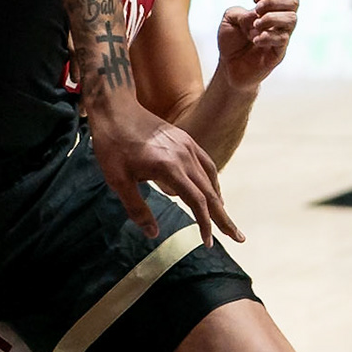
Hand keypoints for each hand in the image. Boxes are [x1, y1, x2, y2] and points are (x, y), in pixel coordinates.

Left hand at [86, 93, 242, 245]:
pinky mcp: (184, 139)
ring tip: (225, 219)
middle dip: (224, 217)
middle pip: (211, 192)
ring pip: (210, 177)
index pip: (197, 201)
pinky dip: (212, 180)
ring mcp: (186, 145)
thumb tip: (154, 234)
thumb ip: (137, 208)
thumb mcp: (117, 181)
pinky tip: (212, 191)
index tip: (207, 243)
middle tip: (239, 238)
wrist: (115, 108)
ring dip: (220, 200)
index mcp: (169, 167)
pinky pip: (205, 162)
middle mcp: (184, 156)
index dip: (205, 224)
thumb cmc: (112, 145)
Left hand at [217, 0, 298, 91]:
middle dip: (273, 1)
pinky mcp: (279, 53)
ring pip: (292, 19)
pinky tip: (255, 40)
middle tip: (257, 10)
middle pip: (294, 0)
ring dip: (271, 18)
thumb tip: (256, 15)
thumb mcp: (229, 19)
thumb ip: (240, 11)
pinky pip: (282, 39)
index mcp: (270, 9)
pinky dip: (267, 36)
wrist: (229, 67)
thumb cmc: (232, 41)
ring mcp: (281, 36)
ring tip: (255, 27)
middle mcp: (279, 21)